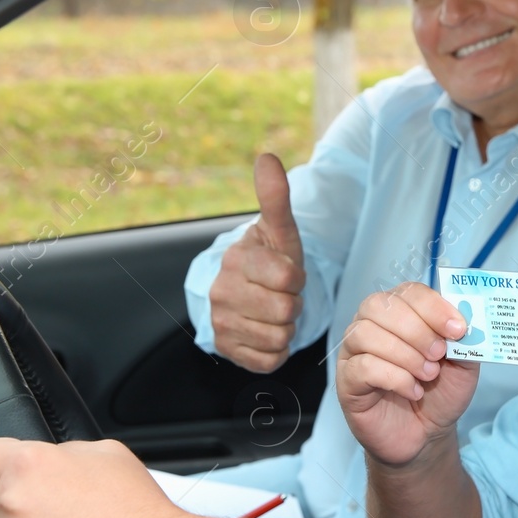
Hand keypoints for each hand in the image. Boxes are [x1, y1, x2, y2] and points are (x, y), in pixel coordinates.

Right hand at [209, 153, 306, 371]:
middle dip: (293, 304)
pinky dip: (277, 350)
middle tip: (281, 294)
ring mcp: (221, 323)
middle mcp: (221, 292)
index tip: (286, 273)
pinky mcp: (227, 350)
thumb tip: (267, 158)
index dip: (297, 278)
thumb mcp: (278, 230)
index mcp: (236, 259)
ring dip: (286, 327)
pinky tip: (267, 331)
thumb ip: (275, 197)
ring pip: (280, 336)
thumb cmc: (269, 260)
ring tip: (273, 311)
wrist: (245, 292)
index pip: (289, 278)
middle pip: (286, 309)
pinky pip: (270, 359)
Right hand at [336, 282, 479, 467]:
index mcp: (401, 312)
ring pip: (366, 333)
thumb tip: (466, 321)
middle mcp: (371, 325)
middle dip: (416, 329)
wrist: (426, 435)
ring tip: (428, 375)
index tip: (457, 329)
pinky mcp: (347, 380)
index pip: (408, 292)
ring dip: (405, 354)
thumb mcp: (464, 364)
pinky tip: (413, 390)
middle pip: (380, 305)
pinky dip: (395, 378)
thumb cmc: (440, 393)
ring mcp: (354, 352)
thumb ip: (466, 340)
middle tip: (439, 354)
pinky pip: (363, 366)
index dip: (433, 307)